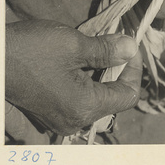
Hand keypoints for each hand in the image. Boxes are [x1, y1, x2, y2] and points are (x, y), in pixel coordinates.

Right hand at [6, 20, 141, 135]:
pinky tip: (85, 63)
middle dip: (120, 71)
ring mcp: (63, 118)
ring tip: (101, 52)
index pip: (128, 95)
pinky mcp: (53, 112)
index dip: (134, 70)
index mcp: (84, 106)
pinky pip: (83, 100)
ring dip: (105, 74)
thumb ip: (107, 50)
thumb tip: (131, 48)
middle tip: (117, 47)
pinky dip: (90, 81)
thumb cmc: (30, 50)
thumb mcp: (73, 44)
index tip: (130, 47)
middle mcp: (76, 119)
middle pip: (114, 99)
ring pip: (99, 99)